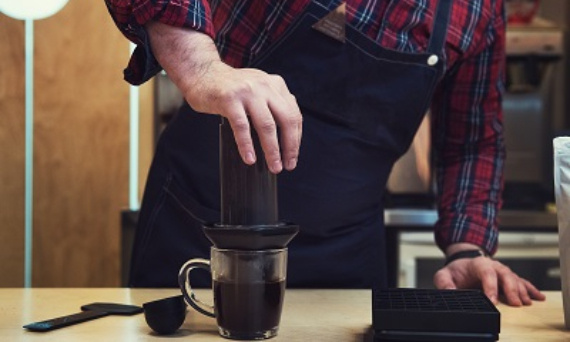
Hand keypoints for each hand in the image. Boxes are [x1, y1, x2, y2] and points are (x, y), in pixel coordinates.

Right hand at [146, 21, 301, 173]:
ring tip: (273, 166)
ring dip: (272, 150)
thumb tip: (282, 142)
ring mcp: (247, 91)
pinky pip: (242, 126)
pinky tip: (250, 158)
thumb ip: (271, 107)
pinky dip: (247, 145)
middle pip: (286, 120)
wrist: (201, 73)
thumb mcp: (257, 91)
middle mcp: (265, 86)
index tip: (292, 156)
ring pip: (267, 125)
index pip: (294, 114)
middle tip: (287, 165)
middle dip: (289, 146)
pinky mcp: (229, 99)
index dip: (296, 139)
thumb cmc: (230, 89)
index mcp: (275, 85)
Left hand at [433, 256, 545, 305]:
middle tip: (515, 303)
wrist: (463, 263)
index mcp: (478, 263)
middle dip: (511, 289)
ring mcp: (502, 271)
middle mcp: (493, 265)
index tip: (493, 300)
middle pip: (506, 274)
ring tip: (526, 303)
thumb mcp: (444, 275)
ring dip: (522, 290)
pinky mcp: (508, 278)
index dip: (491, 286)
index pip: (487, 273)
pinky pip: (522, 282)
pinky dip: (530, 289)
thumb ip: (444, 283)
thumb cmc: (456, 271)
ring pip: (515, 278)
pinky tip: (538, 297)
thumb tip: (450, 293)